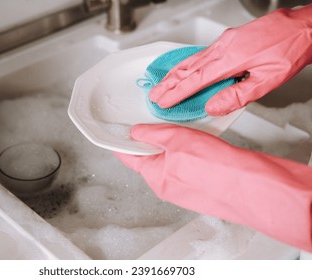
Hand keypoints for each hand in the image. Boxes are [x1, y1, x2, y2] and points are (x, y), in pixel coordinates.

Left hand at [115, 123, 311, 250]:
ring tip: (181, 130)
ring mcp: (183, 188)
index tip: (117, 130)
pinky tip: (197, 143)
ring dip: (171, 145)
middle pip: (149, 158)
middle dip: (150, 140)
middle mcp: (166, 186)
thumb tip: (136, 132)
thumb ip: (153, 134)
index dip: (121, 141)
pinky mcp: (200, 186)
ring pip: (169, 161)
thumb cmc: (217, 169)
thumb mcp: (177, 140)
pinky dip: (186, 153)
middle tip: (155, 122)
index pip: (128, 157)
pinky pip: (186, 166)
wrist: (251, 186)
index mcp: (155, 177)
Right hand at [149, 5, 311, 115]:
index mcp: (230, 59)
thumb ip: (237, 95)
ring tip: (162, 83)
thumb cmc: (289, 50)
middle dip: (169, 83)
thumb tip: (213, 106)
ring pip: (192, 59)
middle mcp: (223, 48)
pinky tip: (184, 69)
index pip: (196, 80)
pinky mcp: (229, 39)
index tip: (164, 101)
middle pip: (188, 68)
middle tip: (154, 94)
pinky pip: (201, 53)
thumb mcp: (267, 80)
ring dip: (175, 73)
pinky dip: (188, 64)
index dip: (177, 92)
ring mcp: (225, 42)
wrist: (303, 27)